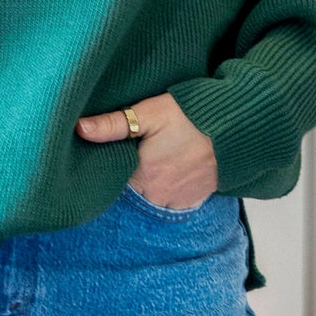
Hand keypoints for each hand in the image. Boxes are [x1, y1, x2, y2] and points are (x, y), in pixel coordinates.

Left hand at [76, 91, 218, 210]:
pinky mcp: (193, 201)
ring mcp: (177, 201)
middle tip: (135, 154)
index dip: (108, 167)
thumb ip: (113, 124)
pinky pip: (170, 202)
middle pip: (130, 192)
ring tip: (152, 162)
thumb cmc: (191, 115)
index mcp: (141, 176)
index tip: (109, 155)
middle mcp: (157, 195)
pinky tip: (168, 171)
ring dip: (147, 186)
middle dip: (128, 177)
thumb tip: (79, 128)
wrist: (236, 127)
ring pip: (150, 199)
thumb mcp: (149, 112)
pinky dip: (166, 191)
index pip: (111, 180)